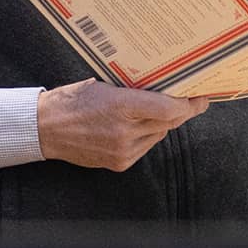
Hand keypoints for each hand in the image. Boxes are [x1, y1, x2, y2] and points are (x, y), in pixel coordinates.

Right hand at [37, 80, 209, 171]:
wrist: (46, 128)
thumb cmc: (72, 101)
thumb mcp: (103, 85)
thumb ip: (132, 90)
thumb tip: (162, 89)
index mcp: (121, 105)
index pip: (168, 108)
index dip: (188, 104)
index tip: (200, 98)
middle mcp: (125, 130)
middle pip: (167, 122)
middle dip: (180, 112)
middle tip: (191, 101)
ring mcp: (123, 150)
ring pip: (158, 135)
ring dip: (162, 123)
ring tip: (157, 111)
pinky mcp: (120, 162)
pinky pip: (145, 147)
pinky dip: (146, 136)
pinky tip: (138, 126)